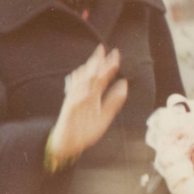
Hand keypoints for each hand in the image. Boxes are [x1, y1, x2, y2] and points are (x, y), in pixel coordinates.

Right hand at [49, 45, 127, 163]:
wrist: (70, 144)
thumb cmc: (86, 129)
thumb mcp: (105, 115)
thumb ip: (114, 100)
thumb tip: (124, 83)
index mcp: (94, 95)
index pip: (102, 77)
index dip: (109, 66)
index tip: (116, 54)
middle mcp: (84, 94)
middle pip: (90, 75)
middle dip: (97, 62)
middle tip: (103, 49)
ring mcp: (75, 101)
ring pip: (80, 83)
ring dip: (87, 73)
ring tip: (96, 63)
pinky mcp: (68, 111)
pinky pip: (73, 101)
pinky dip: (79, 95)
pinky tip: (87, 90)